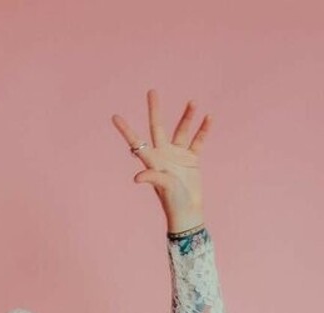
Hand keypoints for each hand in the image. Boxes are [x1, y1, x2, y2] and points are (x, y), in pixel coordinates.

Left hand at [111, 89, 211, 231]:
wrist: (188, 211)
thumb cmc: (172, 201)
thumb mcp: (162, 187)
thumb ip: (152, 177)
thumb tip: (137, 178)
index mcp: (152, 160)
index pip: (136, 142)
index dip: (126, 130)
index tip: (115, 117)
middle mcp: (163, 154)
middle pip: (158, 127)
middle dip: (154, 110)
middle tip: (151, 91)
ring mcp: (178, 155)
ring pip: (181, 130)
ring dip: (187, 116)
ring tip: (192, 102)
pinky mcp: (192, 159)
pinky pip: (198, 140)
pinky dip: (203, 130)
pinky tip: (208, 118)